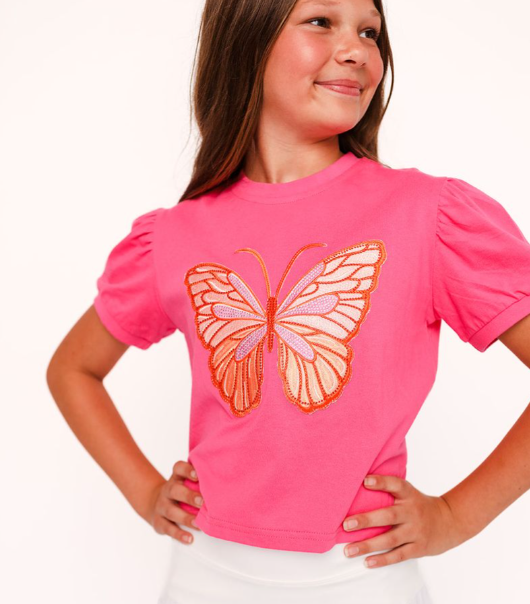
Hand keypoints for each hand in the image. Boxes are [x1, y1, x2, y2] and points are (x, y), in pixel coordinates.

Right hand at [144, 460, 203, 544]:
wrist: (155, 504)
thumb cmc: (182, 492)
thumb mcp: (186, 482)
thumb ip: (201, 481)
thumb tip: (225, 480)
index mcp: (176, 478)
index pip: (178, 468)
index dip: (187, 470)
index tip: (198, 475)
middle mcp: (167, 490)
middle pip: (174, 490)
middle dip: (189, 496)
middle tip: (202, 502)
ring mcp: (161, 506)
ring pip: (171, 511)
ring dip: (186, 518)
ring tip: (199, 524)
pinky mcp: (158, 522)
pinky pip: (167, 528)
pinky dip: (179, 534)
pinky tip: (190, 539)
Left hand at [342, 474, 466, 567]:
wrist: (450, 521)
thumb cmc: (418, 504)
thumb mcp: (409, 492)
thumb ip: (389, 490)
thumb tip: (358, 483)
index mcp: (409, 494)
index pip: (395, 485)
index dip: (381, 482)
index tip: (365, 481)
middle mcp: (412, 512)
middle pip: (389, 515)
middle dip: (366, 520)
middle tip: (346, 524)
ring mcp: (416, 531)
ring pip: (390, 539)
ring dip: (368, 545)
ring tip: (348, 550)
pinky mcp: (418, 548)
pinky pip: (398, 555)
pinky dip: (382, 559)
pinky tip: (367, 562)